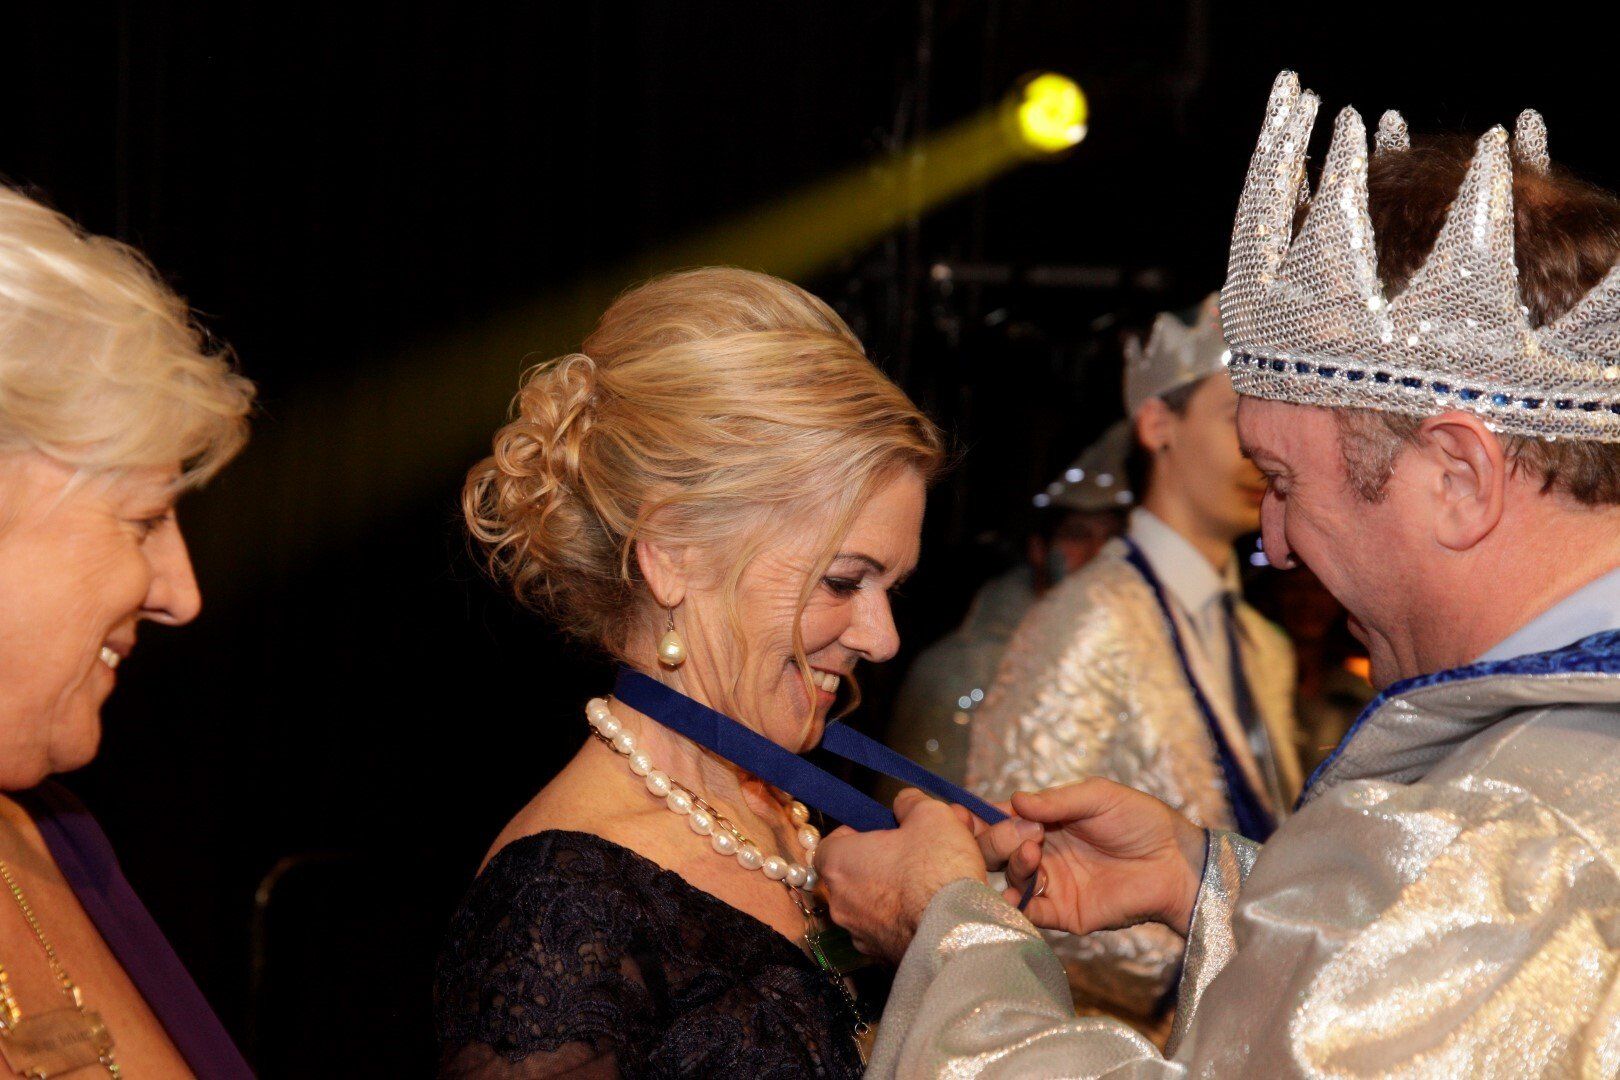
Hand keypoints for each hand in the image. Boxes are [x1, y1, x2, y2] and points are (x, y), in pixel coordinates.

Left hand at [816, 789, 1019, 963]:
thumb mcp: (931, 815)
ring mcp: (859, 935)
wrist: (958, 933)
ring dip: (896, 891)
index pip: (833, 842)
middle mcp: (839, 902)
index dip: (860, 833)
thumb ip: (911, 803)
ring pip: (872, 904)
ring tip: (933, 880)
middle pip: (855, 873)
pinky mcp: (883, 958)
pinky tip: (935, 908)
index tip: (886, 832)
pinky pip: (890, 929)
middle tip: (917, 852)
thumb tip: (906, 802)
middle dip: (884, 861)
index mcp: (837, 862)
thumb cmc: (936, 871)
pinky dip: (906, 919)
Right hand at [977, 778, 1206, 936]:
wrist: (1176, 864)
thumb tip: (1014, 801)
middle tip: (1015, 831)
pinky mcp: (1063, 913)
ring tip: (1033, 850)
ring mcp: (1051, 884)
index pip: (1001, 819)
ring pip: (1009, 879)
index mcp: (1046, 822)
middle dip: (995, 839)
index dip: (978, 816)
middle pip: (998, 850)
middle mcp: (1042, 853)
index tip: (956, 813)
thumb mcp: (1098, 797)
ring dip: (1013, 864)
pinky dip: (1016, 905)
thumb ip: (1056, 801)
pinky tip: (1019, 890)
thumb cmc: (1141, 822)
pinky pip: (1029, 913)